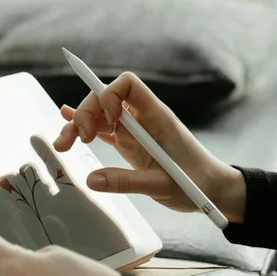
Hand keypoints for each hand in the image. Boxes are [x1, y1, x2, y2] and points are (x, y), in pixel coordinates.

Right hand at [52, 72, 246, 222]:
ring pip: (101, 116)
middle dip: (86, 113)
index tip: (108, 122)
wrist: (213, 190)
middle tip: (77, 140)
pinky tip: (68, 125)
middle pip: (106, 99)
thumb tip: (91, 179)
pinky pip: (105, 130)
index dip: (110, 95)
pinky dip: (88, 128)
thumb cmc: (195, 183)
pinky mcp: (132, 145)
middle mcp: (143, 119)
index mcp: (156, 117)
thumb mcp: (161, 185)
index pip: (128, 84)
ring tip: (63, 145)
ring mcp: (136, 131)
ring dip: (80, 125)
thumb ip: (126, 181)